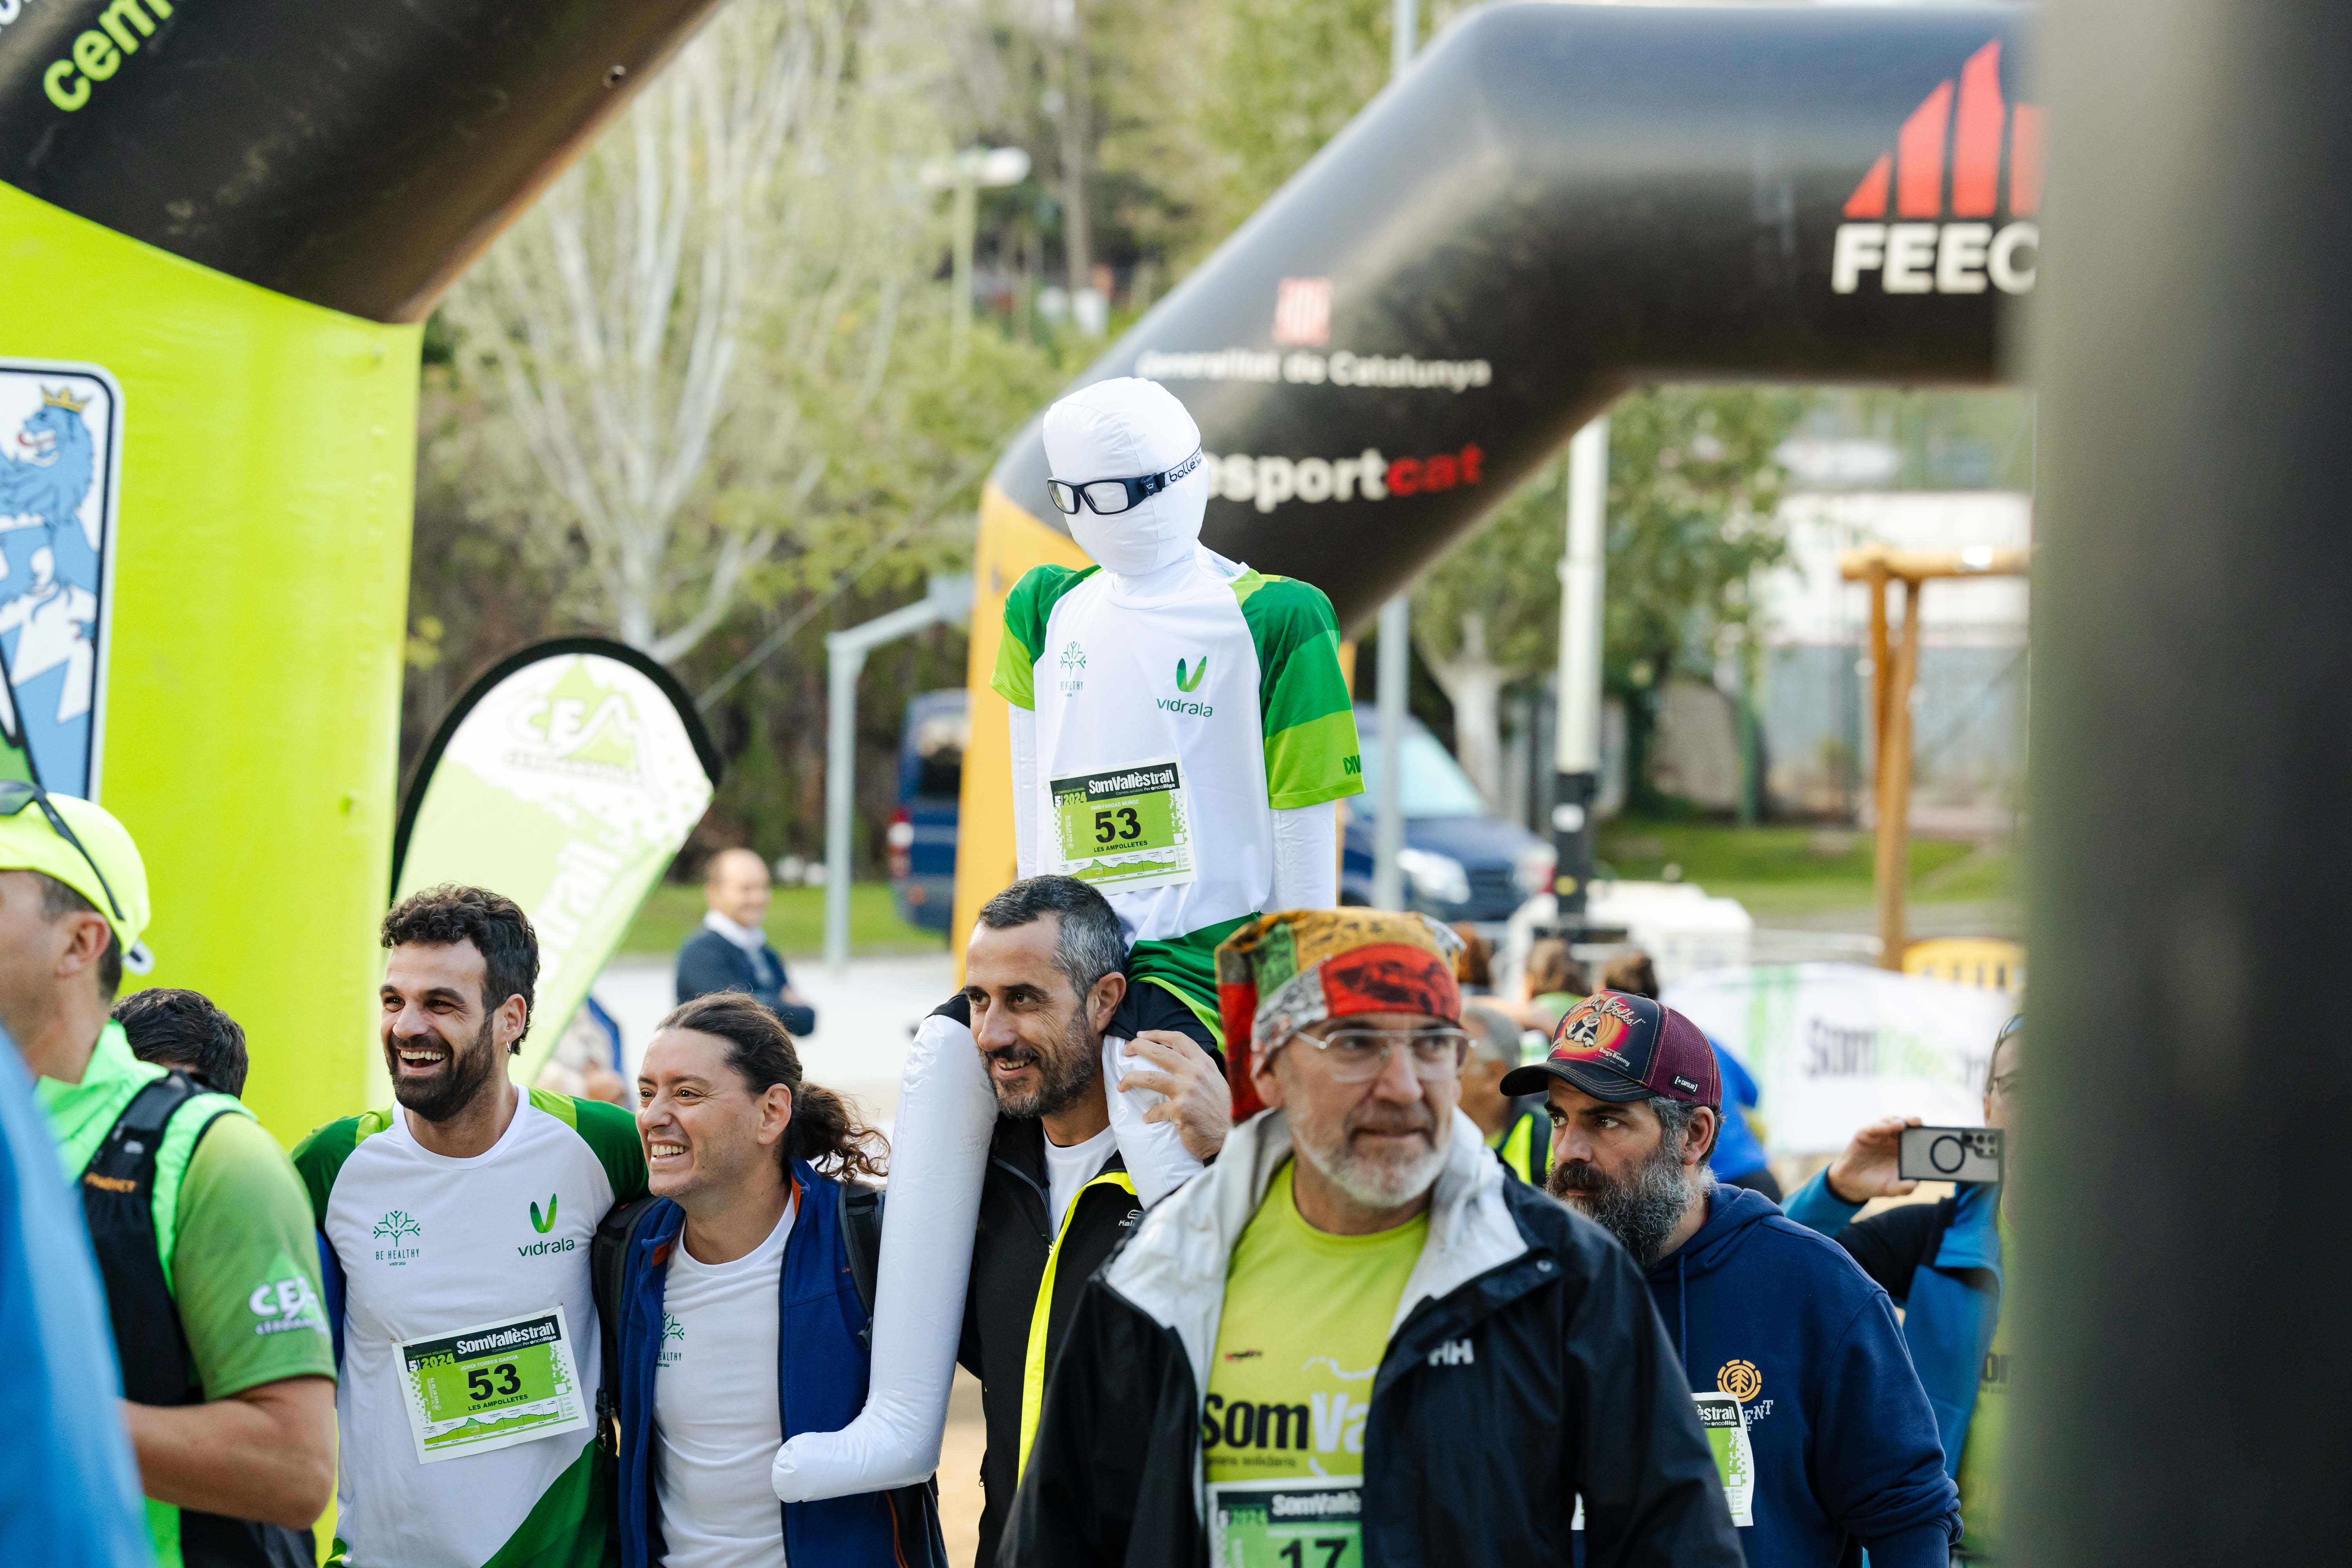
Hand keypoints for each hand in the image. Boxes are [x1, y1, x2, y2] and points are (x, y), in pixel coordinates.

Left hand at [1118, 1030, 1229, 1161]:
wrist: (1230, 1137)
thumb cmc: (1221, 1111)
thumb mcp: (1214, 1081)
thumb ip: (1198, 1069)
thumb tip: (1176, 1061)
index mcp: (1204, 1063)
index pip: (1178, 1039)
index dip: (1157, 1034)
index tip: (1141, 1035)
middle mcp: (1195, 1072)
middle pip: (1159, 1052)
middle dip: (1137, 1047)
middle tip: (1125, 1051)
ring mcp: (1188, 1090)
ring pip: (1150, 1077)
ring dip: (1130, 1079)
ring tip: (1121, 1085)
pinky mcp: (1181, 1110)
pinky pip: (1155, 1111)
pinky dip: (1148, 1115)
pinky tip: (1147, 1118)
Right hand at [1824, 1115, 1922, 1203]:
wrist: (1851, 1184)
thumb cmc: (1875, 1184)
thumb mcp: (1891, 1189)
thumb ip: (1903, 1188)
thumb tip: (1915, 1184)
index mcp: (1905, 1151)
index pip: (1918, 1138)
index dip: (1925, 1134)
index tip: (1934, 1134)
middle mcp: (1894, 1140)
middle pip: (1907, 1126)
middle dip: (1914, 1122)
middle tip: (1919, 1123)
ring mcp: (1880, 1135)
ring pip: (1892, 1122)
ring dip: (1899, 1121)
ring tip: (1904, 1125)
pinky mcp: (1866, 1133)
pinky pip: (1875, 1127)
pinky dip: (1883, 1125)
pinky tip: (1890, 1127)